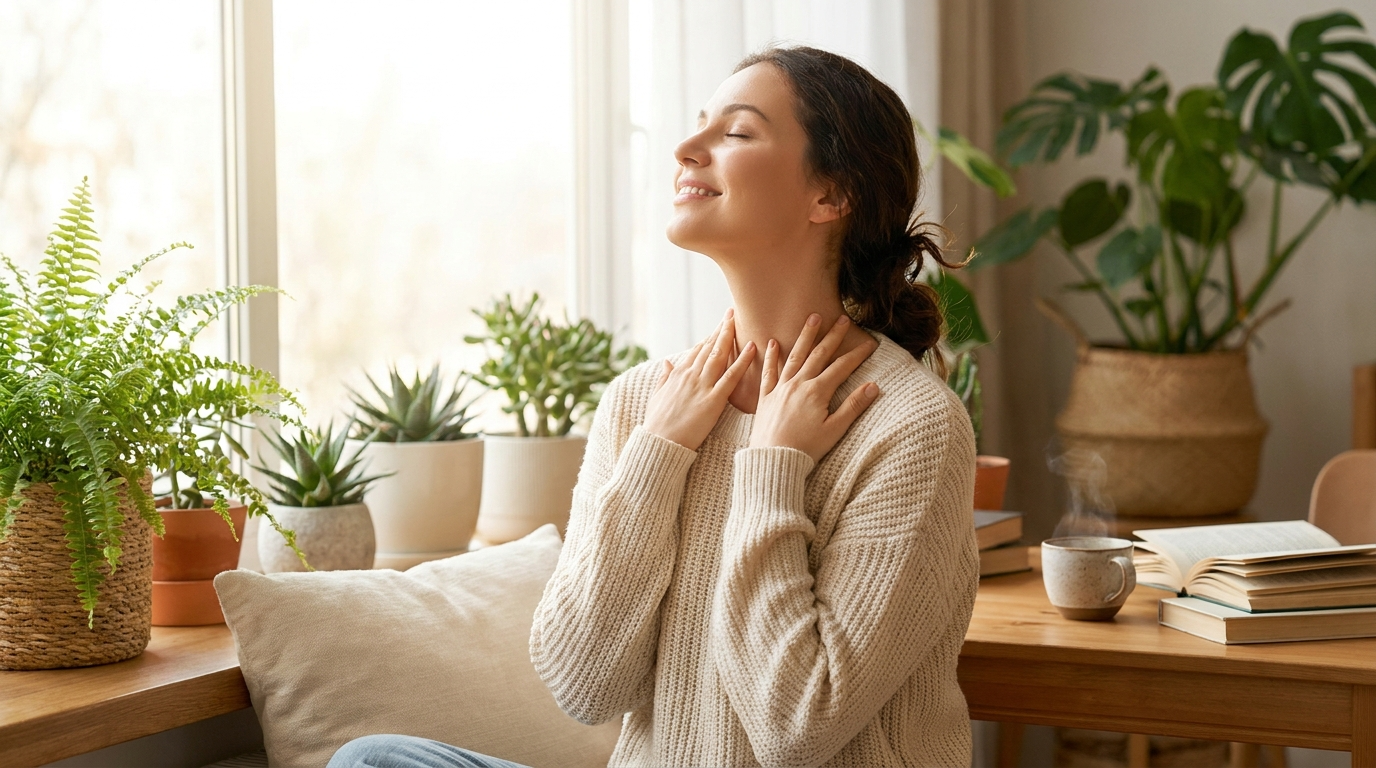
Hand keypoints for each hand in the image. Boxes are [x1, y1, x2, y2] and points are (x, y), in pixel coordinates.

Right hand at [643, 309, 756, 451]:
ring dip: (730, 336)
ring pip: (719, 355)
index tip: (719, 326)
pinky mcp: (713, 400)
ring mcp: (702, 386)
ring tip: (739, 321)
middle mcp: (690, 375)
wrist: (660, 442)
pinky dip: (742, 361)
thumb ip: (665, 377)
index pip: (697, 351)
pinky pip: (731, 377)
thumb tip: (666, 362)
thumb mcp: (658, 396)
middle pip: (709, 347)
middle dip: (721, 329)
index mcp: (678, 375)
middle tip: (731, 313)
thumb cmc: (658, 423)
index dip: (709, 338)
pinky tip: (752, 348)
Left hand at [748, 313, 879, 463]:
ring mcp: (780, 389)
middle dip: (832, 336)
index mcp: (817, 392)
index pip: (842, 367)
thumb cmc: (805, 449)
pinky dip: (770, 356)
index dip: (857, 354)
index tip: (870, 343)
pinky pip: (768, 372)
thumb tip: (873, 387)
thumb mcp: (834, 430)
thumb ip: (853, 406)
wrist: (773, 460)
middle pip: (819, 355)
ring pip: (794, 356)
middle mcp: (798, 384)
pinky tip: (772, 342)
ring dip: (805, 336)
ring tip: (812, 318)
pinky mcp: (766, 398)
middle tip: (842, 318)